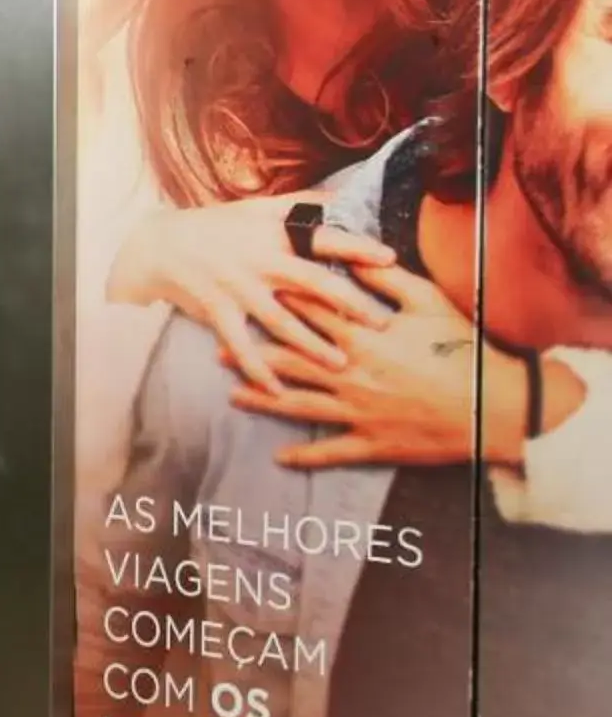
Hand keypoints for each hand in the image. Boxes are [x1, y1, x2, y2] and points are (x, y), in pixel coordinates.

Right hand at [108, 194, 394, 392]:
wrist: (160, 246)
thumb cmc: (215, 226)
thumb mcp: (255, 208)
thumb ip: (298, 203)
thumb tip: (341, 196)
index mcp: (274, 234)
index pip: (324, 239)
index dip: (358, 248)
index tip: (391, 260)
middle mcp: (261, 261)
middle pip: (314, 283)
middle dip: (349, 304)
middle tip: (379, 325)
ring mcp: (239, 288)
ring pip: (283, 321)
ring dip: (313, 345)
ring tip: (340, 363)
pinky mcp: (217, 311)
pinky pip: (242, 345)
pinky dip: (258, 369)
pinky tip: (277, 388)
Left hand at [222, 262, 508, 468]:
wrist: (499, 404)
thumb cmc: (467, 347)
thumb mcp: (430, 303)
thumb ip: (388, 280)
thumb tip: (355, 258)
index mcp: (362, 338)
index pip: (308, 318)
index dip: (277, 308)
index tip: (249, 299)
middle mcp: (351, 374)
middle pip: (290, 361)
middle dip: (252, 354)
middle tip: (217, 351)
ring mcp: (358, 411)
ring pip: (298, 405)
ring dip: (263, 400)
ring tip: (234, 395)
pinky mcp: (373, 443)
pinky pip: (330, 452)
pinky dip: (304, 457)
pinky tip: (279, 458)